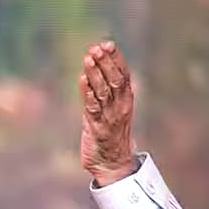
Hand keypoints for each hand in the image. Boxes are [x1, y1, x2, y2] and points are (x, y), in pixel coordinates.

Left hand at [78, 40, 136, 185]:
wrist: (112, 164)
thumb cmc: (109, 136)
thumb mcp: (112, 111)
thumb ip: (106, 93)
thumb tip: (96, 72)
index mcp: (126, 101)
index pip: (124, 75)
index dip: (116, 59)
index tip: (107, 44)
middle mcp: (120, 107)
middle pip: (115, 80)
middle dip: (106, 63)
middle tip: (96, 48)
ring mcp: (109, 117)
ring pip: (104, 91)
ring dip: (95, 73)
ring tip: (88, 58)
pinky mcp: (97, 128)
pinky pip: (93, 107)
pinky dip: (87, 92)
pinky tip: (82, 80)